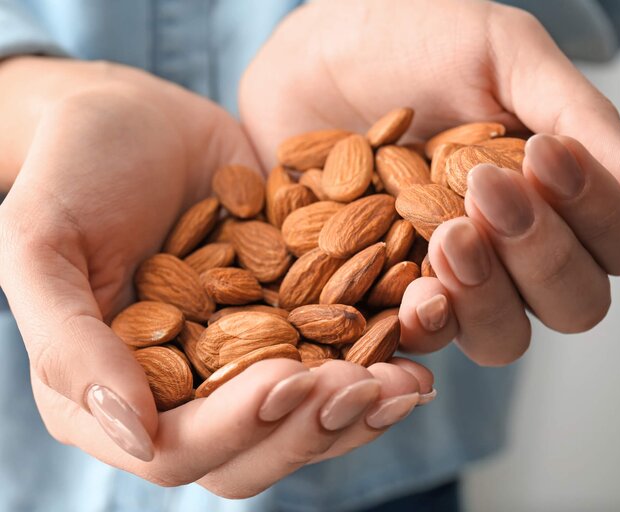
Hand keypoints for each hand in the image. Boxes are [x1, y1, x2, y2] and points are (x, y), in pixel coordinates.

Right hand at [0, 57, 432, 496]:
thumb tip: (132, 437)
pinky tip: (419, 330)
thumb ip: (68, 344)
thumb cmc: (73, 170)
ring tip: (410, 379)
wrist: (134, 117)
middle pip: (259, 444)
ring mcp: (247, 352)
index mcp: (119, 393)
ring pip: (310, 408)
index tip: (285, 382)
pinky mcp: (290, 309)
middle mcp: (189, 388)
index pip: (181, 449)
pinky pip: (340, 346)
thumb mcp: (39, 244)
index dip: (235, 428)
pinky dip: (381, 346)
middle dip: (315, 423)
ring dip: (363, 401)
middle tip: (366, 386)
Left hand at [239, 0, 619, 364]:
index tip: (543, 156)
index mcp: (555, 197)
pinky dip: (429, 322)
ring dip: (491, 296)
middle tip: (490, 192)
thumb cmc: (410, 42)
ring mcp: (450, 280)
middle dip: (542, 254)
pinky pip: (423, 339)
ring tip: (451, 236)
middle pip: (572, 303)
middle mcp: (512, 251)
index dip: (595, 214)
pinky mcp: (386, 295)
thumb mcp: (503, 56)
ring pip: (505, 338)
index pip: (616, 242)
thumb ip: (580, 119)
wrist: (311, 56)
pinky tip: (419, 293)